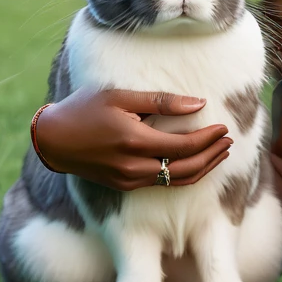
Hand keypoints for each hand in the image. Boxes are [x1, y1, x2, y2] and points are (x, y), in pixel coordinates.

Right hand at [34, 87, 231, 188]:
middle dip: (212, 156)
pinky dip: (184, 174)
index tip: (224, 129)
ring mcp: (128, 179)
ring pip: (176, 181)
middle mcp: (133, 166)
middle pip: (185, 169)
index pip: (184, 147)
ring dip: (202, 168)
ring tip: (220, 153)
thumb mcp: (121, 96)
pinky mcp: (123, 185)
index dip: (208, 140)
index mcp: (134, 142)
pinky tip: (195, 162)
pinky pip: (162, 184)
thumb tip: (198, 103)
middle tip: (230, 142)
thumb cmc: (85, 109)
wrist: (52, 139)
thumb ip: (161, 101)